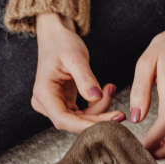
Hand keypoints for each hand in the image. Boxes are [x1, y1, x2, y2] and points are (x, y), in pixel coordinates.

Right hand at [33, 13, 124, 131]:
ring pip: (82, 118)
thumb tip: (96, 97)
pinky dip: (98, 105)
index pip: (62, 119)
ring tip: (110, 88)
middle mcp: (46, 102)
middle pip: (74, 121)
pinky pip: (84, 112)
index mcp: (43, 93)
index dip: (85, 126)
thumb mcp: (75, 58)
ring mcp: (55, 104)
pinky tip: (106, 90)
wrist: (57, 37)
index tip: (108, 125)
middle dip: (99, 118)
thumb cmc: (62, 43)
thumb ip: (85, 78)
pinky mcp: (66, 102)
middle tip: (120, 113)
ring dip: (101, 109)